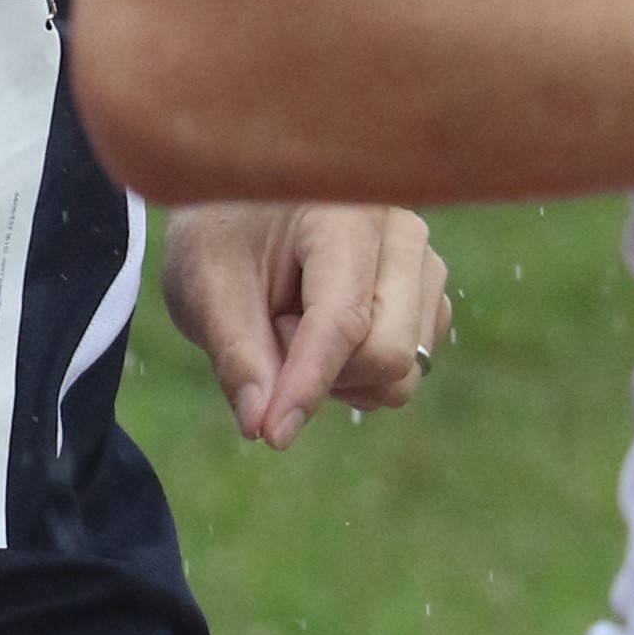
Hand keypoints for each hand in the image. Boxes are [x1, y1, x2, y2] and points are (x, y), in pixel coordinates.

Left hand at [162, 202, 451, 446]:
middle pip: (389, 353)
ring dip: (341, 374)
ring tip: (293, 324)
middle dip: (324, 372)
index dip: (306, 384)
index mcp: (345, 212)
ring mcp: (424, 265)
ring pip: (404, 369)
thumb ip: (237, 358)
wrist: (244, 200)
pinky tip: (321, 332)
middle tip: (271, 333)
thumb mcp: (205, 289)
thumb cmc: (221, 236)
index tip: (272, 434)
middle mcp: (403, 233)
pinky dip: (360, 372)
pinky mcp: (428, 295)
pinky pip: (408, 369)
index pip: (342, 320)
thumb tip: (264, 429)